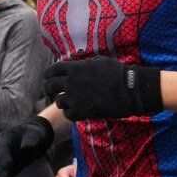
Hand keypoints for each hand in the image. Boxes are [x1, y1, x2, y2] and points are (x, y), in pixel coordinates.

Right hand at [0, 115, 54, 176]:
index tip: (10, 165)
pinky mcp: (3, 169)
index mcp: (6, 138)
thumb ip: (32, 140)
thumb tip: (27, 147)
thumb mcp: (37, 134)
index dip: (5, 157)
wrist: (33, 136)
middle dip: (0, 174)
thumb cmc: (35, 134)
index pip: (2, 148)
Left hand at [43, 58, 162, 119]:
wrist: (128, 89)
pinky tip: (77, 112)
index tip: (47, 77)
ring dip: (62, 102)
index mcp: (75, 68)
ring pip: (58, 102)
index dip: (48, 74)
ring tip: (68, 103)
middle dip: (48, 89)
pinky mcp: (81, 111)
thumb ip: (86, 64)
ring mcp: (75, 97)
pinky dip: (71, 113)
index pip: (53, 70)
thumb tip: (81, 64)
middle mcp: (71, 82)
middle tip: (50, 92)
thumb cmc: (118, 73)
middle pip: (50, 86)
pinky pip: (68, 114)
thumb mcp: (101, 62)